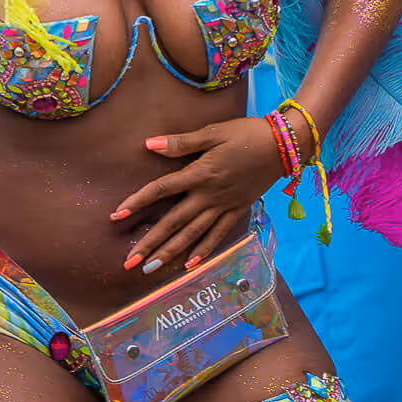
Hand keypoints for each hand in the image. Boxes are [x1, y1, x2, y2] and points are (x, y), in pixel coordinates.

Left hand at [112, 117, 282, 275]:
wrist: (284, 145)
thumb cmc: (246, 133)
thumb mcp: (213, 132)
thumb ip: (181, 142)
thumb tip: (150, 144)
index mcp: (200, 174)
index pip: (161, 190)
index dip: (137, 202)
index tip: (116, 216)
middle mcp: (209, 195)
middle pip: (173, 222)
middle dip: (150, 243)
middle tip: (129, 262)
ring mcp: (224, 206)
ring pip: (193, 235)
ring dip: (171, 253)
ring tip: (151, 269)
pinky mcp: (238, 211)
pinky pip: (218, 235)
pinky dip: (204, 251)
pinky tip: (189, 265)